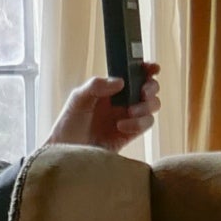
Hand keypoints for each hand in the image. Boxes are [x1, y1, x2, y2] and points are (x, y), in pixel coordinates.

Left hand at [45, 65, 161, 152]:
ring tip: (130, 112)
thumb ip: (95, 86)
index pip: (133, 74)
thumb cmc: (68, 124)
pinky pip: (145, 124)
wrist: (67, 152)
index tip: (153, 68)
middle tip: (143, 92)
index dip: (146, 69)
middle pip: (148, 89)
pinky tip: (122, 126)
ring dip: (146, 106)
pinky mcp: (130, 134)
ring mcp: (128, 117)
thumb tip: (120, 82)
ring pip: (151, 106)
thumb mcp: (78, 99)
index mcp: (110, 88)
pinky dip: (138, 123)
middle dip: (151, 88)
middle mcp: (122, 101)